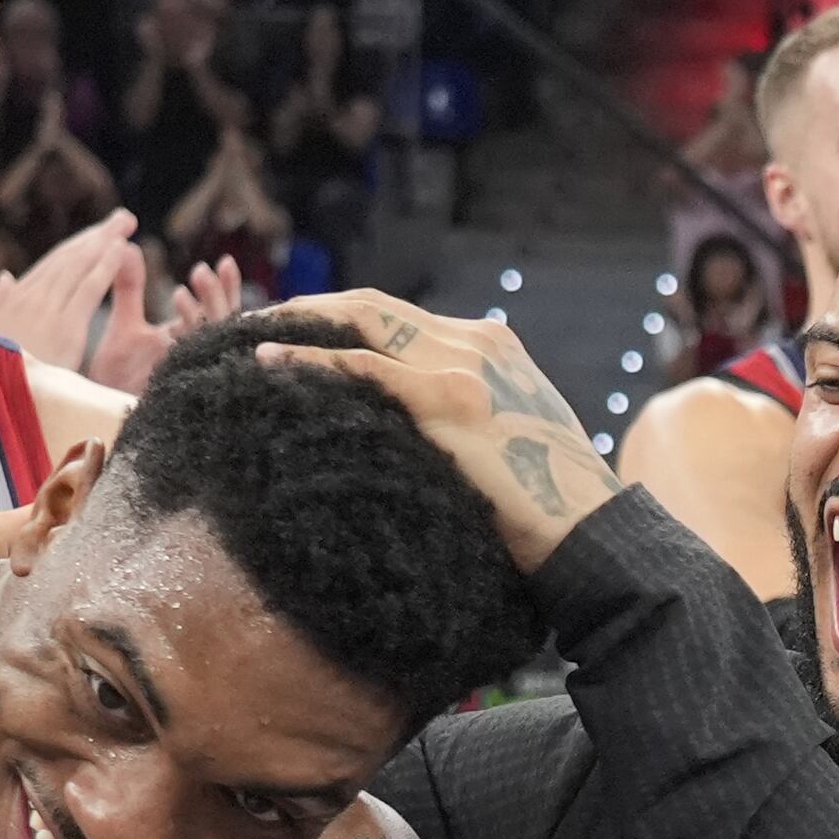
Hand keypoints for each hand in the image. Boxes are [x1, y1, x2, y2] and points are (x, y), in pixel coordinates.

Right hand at [0, 209, 140, 372]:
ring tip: (126, 224)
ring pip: (79, 266)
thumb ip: (1, 304)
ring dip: (104, 242)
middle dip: (97, 236)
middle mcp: (30, 297)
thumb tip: (6, 277)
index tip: (99, 233)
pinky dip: (105, 266)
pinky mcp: (64, 327)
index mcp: (15, 299)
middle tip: (123, 218)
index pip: (52, 265)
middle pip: (68, 258)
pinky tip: (122, 249)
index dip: (79, 246)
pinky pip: (88, 288)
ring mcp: (47, 310)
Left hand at [92, 251, 246, 394]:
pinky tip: (173, 329)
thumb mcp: (123, 324)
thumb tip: (127, 246)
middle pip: (222, 325)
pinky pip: (190, 370)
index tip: (225, 261)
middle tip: (201, 271)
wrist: (96, 413)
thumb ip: (128, 288)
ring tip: (185, 289)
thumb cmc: (115, 375)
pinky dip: (183, 346)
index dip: (225, 288)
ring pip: (211, 344)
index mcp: (190, 339)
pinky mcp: (177, 395)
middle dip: (216, 298)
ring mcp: (190, 376)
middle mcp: (197, 357)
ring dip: (202, 315)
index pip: (219, 310)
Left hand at [256, 293, 616, 567]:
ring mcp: (465, 369)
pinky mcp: (451, 403)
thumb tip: (410, 428)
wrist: (589, 531)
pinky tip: (267, 361)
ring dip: (301, 322)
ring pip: (365, 322)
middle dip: (312, 307)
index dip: (342, 315)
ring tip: (249, 334)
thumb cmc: (549, 501)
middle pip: (375, 306)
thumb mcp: (511, 435)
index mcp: (493, 345)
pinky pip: (365, 368)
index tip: (300, 329)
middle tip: (258, 321)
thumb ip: (468, 412)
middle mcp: (478, 343)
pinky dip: (310, 358)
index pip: (401, 316)